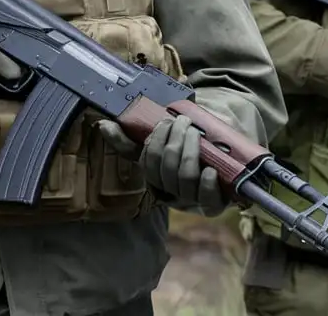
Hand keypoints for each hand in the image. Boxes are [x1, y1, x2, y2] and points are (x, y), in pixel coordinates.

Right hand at [97, 115, 226, 215]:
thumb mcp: (163, 144)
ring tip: (195, 133)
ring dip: (190, 153)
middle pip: (166, 170)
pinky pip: (207, 199)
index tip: (166, 121)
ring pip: (185, 179)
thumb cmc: (188, 152)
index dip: (155, 142)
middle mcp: (171, 194)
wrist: (224, 163)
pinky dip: (207, 183)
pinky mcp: (214, 206)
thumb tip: (103, 125)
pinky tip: (210, 169)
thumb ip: (132, 140)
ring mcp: (192, 202)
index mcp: (156, 180)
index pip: (148, 163)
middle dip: (174, 142)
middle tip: (183, 121)